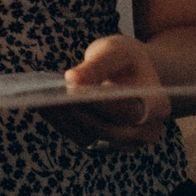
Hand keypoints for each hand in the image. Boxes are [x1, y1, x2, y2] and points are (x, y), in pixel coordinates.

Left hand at [52, 35, 170, 148]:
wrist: (133, 72)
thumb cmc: (126, 59)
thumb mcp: (115, 51)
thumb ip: (96, 65)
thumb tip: (72, 81)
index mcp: (156, 106)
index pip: (126, 112)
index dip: (99, 104)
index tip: (70, 90)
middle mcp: (146, 131)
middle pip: (107, 129)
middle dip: (76, 113)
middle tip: (46, 96)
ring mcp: (126, 142)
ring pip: (91, 137)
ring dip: (64, 120)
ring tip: (39, 99)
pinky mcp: (106, 144)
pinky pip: (81, 139)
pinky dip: (62, 124)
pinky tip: (44, 106)